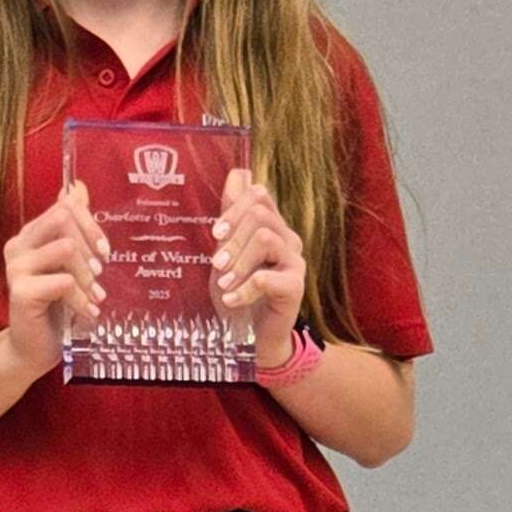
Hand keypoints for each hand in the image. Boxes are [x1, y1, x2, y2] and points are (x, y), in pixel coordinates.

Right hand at [3, 186, 109, 375]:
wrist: (34, 348)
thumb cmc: (55, 306)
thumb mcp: (69, 263)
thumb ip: (73, 227)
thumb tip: (78, 188)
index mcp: (31, 235)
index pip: (64, 206)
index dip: (90, 223)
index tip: (104, 251)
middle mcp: (19, 246)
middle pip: (63, 218)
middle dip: (91, 245)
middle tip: (100, 274)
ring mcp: (16, 268)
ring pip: (66, 247)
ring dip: (87, 275)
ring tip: (94, 297)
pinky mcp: (21, 292)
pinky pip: (63, 282)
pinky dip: (81, 299)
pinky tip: (87, 313)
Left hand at [212, 168, 305, 366]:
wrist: (252, 336)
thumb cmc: (239, 291)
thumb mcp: (227, 253)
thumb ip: (231, 218)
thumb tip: (237, 175)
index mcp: (270, 226)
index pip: (260, 194)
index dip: (235, 206)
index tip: (216, 233)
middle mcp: (286, 238)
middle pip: (260, 215)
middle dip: (233, 238)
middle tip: (216, 264)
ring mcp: (294, 262)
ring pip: (265, 238)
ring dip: (238, 261)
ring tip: (224, 283)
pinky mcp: (295, 286)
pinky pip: (269, 276)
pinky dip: (245, 288)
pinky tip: (232, 300)